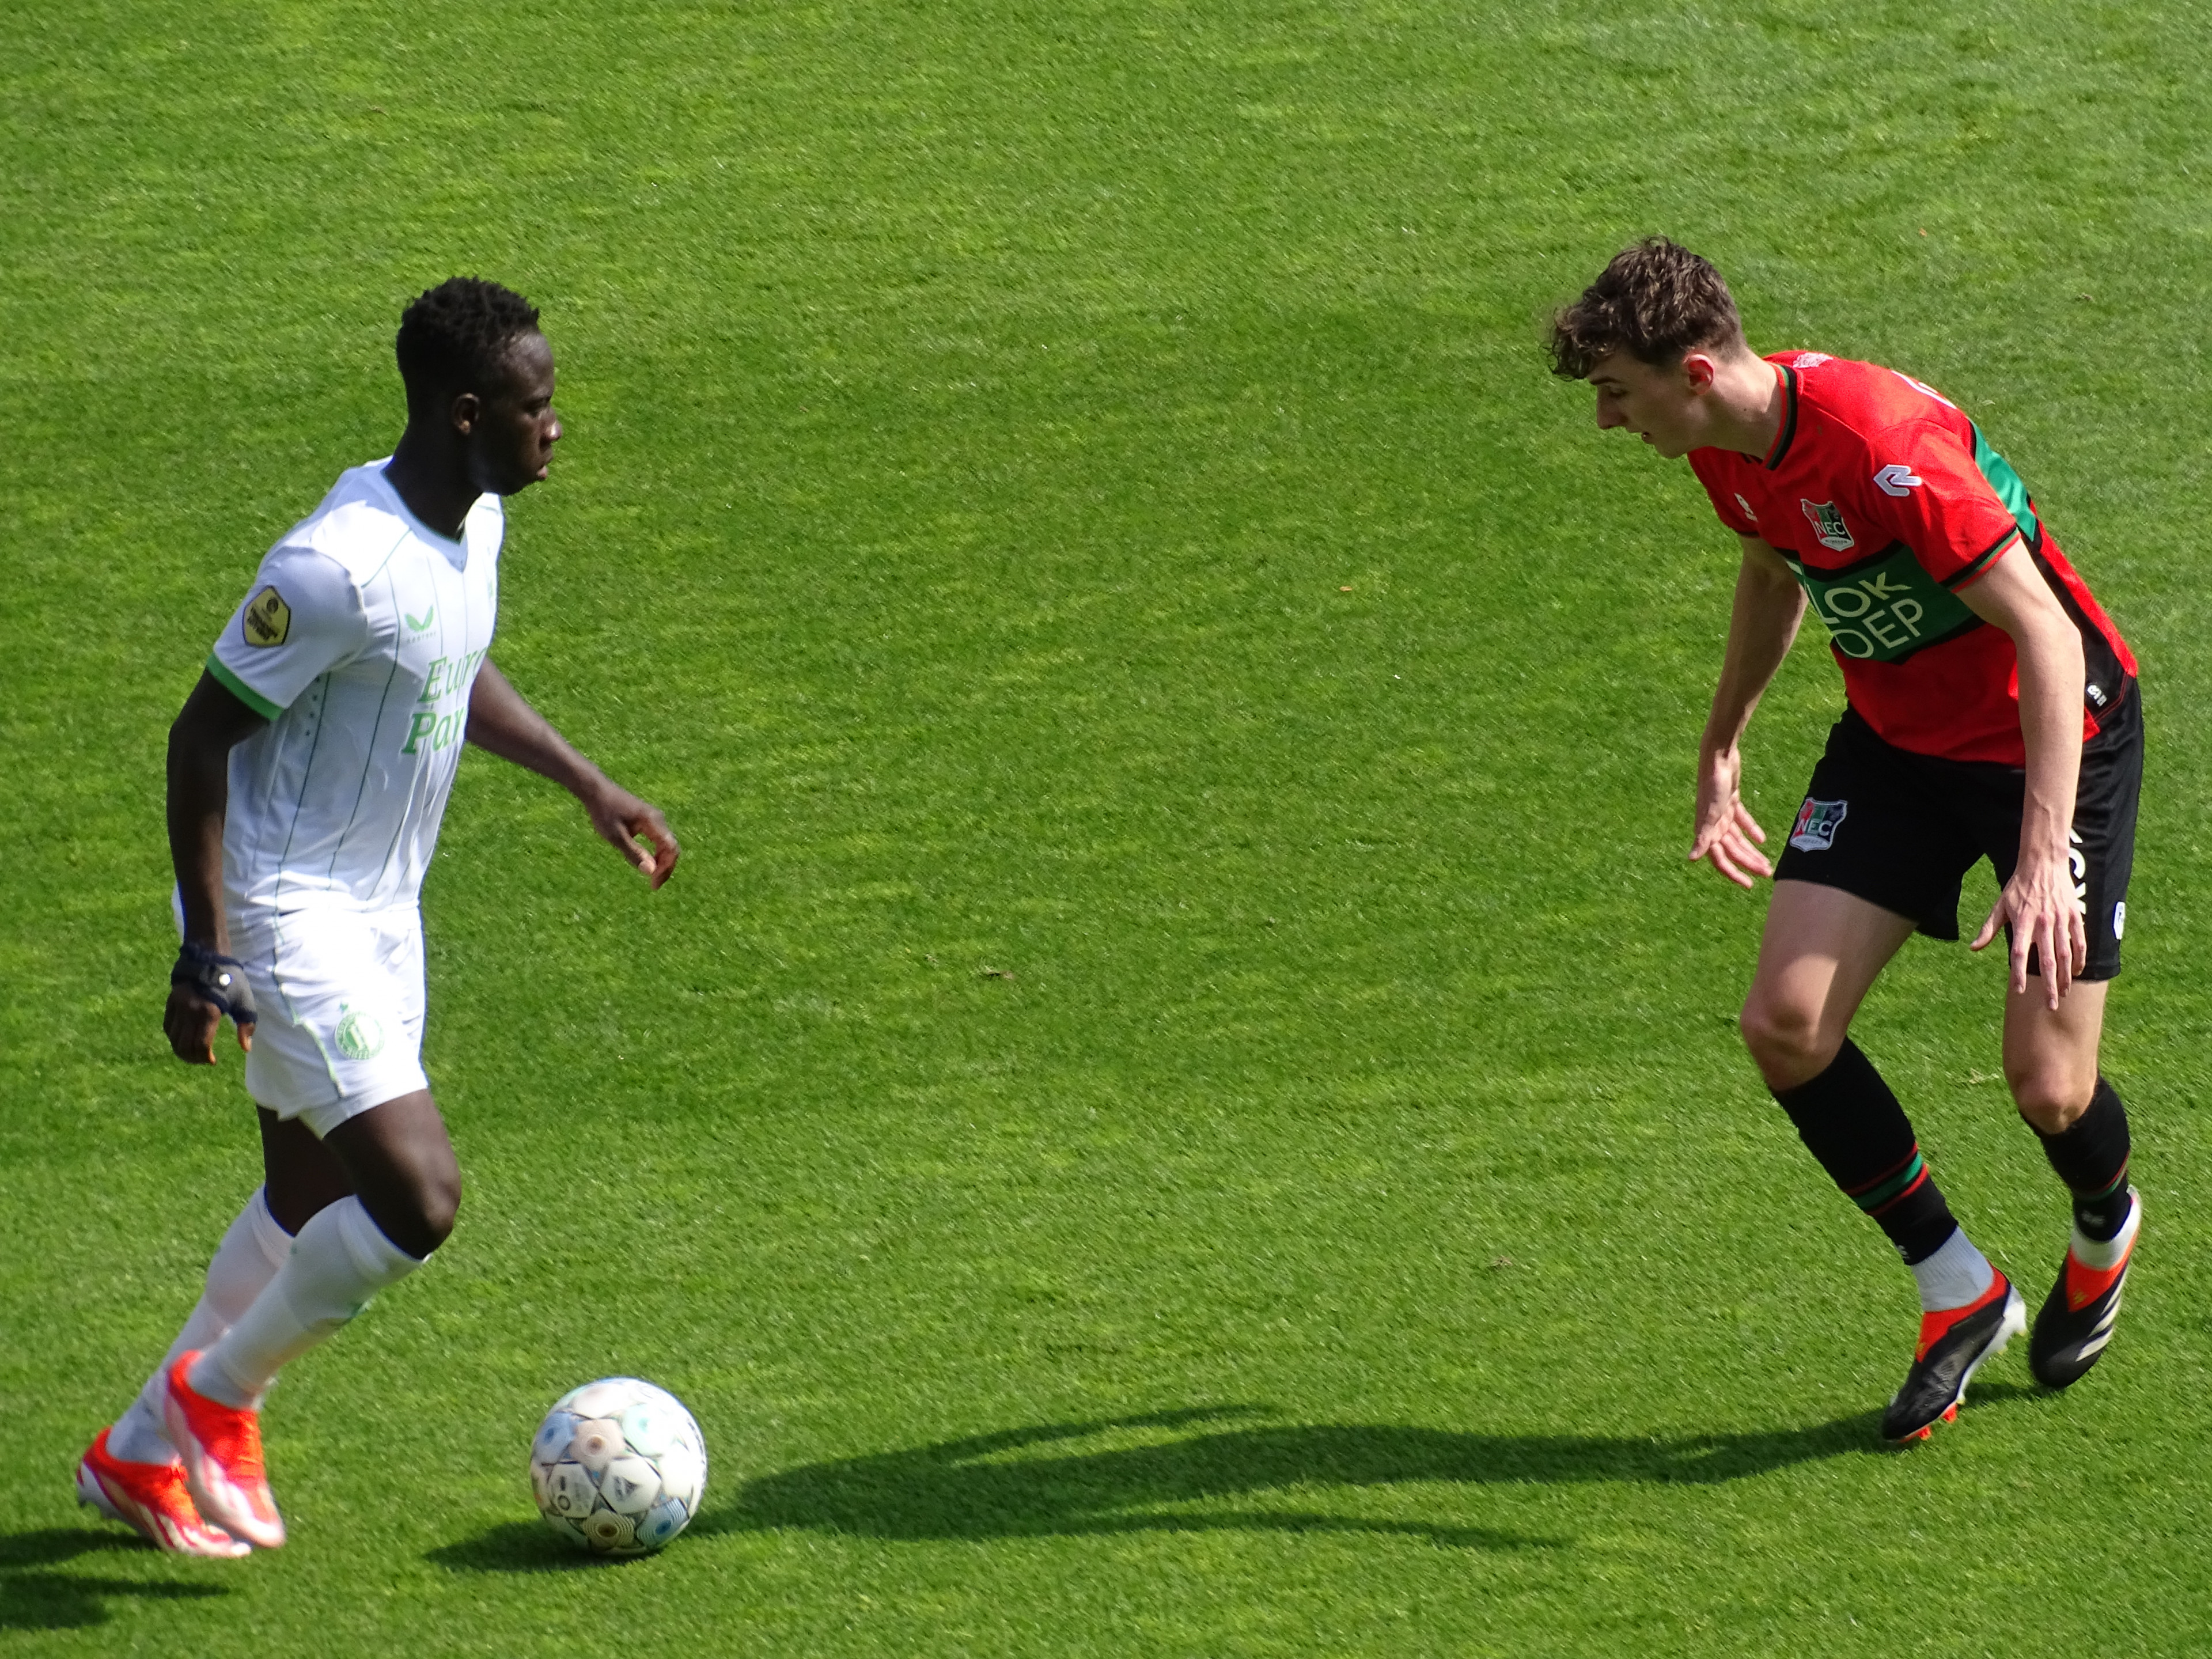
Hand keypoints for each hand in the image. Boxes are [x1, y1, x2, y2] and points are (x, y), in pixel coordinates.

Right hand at [164, 981, 251, 1064]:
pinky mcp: (170, 1003)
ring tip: (193, 1053)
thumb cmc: (231, 981)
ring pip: (173, 1039)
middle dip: (194, 1058)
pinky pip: (168, 1028)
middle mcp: (190, 1012)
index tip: (212, 1060)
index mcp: (209, 1012)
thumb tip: (246, 1048)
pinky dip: (174, 1038)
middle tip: (203, 1059)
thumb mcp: (244, 1001)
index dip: (205, 1057)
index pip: (201, 1045)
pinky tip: (184, 1040)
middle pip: (184, 1046)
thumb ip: (246, 1026)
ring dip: (182, 1051)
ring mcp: (178, 1007)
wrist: (208, 959)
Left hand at [584, 783, 680, 888]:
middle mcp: (659, 819)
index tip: (653, 884)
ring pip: (666, 844)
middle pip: (671, 848)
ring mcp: (655, 818)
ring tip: (651, 877)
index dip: (666, 869)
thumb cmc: (604, 813)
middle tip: (653, 885)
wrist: (597, 791)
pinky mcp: (649, 819)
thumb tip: (651, 872)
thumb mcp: (616, 836)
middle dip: (665, 868)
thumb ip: (634, 853)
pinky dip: (656, 853)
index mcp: (653, 822)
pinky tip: (646, 861)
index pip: (670, 849)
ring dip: (661, 862)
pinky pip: (660, 840)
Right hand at [1689, 743, 1771, 888]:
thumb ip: (1703, 836)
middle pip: (1733, 850)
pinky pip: (1742, 820)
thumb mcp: (1710, 812)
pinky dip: (1751, 830)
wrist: (1718, 755)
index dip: (1733, 873)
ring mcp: (1723, 812)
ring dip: (1751, 851)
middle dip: (1749, 863)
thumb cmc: (1713, 783)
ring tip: (1767, 862)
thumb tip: (1691, 859)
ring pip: (1738, 838)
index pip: (1720, 858)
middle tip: (1767, 873)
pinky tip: (1762, 840)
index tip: (1748, 884)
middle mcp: (1714, 824)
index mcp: (1708, 829)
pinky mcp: (1732, 800)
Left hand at [1971, 844, 2085, 1006]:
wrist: (2044, 863)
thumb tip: (1973, 948)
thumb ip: (1988, 929)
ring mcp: (2061, 920)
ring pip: (2065, 954)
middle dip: (2049, 985)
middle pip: (2047, 960)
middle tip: (2050, 1006)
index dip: (2018, 972)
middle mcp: (2043, 923)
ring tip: (2063, 993)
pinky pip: (2080, 941)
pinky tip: (2076, 972)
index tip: (2018, 990)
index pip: (2019, 953)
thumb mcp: (1999, 906)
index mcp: (2023, 922)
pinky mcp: (2075, 915)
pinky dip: (2079, 958)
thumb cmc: (2018, 886)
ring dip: (2065, 976)